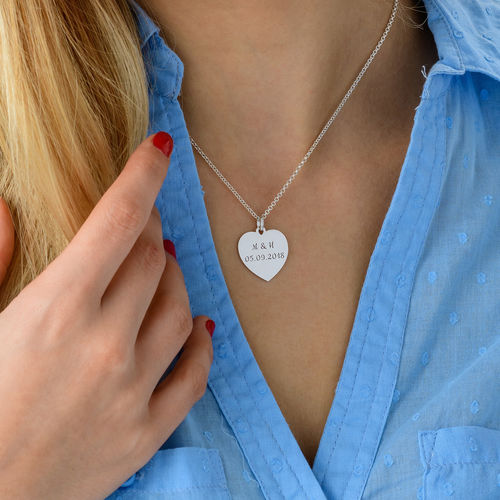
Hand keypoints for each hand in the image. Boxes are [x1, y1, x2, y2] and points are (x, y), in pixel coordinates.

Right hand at [0, 132, 213, 499]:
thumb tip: (6, 208)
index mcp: (55, 310)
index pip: (117, 220)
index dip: (143, 175)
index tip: (161, 148)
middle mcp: (104, 345)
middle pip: (153, 258)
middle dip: (152, 227)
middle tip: (144, 221)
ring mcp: (132, 391)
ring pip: (181, 308)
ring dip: (175, 278)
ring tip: (163, 267)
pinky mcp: (146, 432)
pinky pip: (195, 375)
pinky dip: (202, 343)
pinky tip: (200, 325)